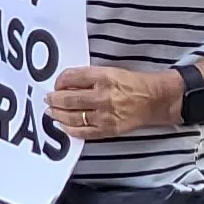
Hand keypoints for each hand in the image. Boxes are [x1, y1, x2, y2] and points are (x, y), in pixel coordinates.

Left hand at [48, 66, 182, 139]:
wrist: (155, 99)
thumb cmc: (131, 83)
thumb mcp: (110, 71)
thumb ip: (87, 77)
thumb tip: (64, 85)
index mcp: (104, 77)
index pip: (72, 77)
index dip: (59, 81)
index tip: (56, 84)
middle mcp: (104, 96)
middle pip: (69, 99)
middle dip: (54, 99)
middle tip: (48, 99)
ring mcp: (106, 115)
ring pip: (74, 117)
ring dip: (58, 115)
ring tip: (51, 112)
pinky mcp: (110, 129)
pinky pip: (84, 132)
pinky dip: (70, 129)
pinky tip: (63, 126)